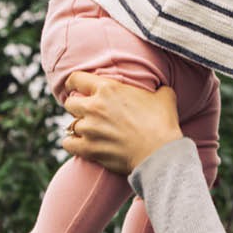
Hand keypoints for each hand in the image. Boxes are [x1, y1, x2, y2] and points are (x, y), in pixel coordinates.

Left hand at [60, 71, 182, 174]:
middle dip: (77, 107)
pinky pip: (68, 143)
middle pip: (70, 103)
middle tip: (88, 112)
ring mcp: (89, 129)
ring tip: (89, 131)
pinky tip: (81, 144)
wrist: (159, 153)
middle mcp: (94, 107)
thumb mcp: (164, 96)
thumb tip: (159, 88)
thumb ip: (156, 88)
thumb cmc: (162, 123)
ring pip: (70, 125)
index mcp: (108, 89)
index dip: (75, 83)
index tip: (77, 88)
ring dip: (79, 127)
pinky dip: (73, 144)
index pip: (76, 79)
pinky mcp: (89, 149)